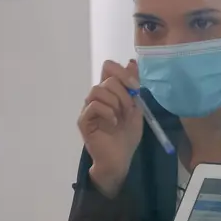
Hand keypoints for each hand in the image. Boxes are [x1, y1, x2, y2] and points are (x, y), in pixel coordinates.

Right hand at [80, 60, 143, 196]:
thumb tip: (132, 61)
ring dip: (115, 102)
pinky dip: (107, 112)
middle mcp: (97, 97)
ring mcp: (88, 108)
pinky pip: (93, 106)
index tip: (135, 86)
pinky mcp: (83, 121)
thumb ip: (133, 86)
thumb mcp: (136, 108)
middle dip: (123, 93)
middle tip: (129, 109)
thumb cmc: (127, 136)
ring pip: (98, 90)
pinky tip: (113, 123)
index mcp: (109, 92)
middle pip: (107, 78)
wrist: (120, 159)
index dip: (122, 72)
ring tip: (120, 117)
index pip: (108, 67)